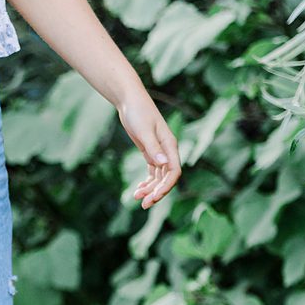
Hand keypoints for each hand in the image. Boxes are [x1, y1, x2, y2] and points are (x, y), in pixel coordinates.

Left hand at [117, 89, 181, 208]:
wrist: (130, 100)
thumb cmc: (138, 112)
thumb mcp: (144, 130)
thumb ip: (153, 147)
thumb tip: (163, 163)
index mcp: (170, 145)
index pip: (174, 171)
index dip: (166, 186)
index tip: (154, 196)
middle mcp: (167, 150)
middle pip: (167, 178)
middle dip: (157, 192)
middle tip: (144, 204)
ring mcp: (159, 152)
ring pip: (159, 177)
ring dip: (150, 189)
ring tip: (137, 198)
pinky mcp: (150, 151)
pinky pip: (152, 172)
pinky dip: (147, 182)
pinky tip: (138, 190)